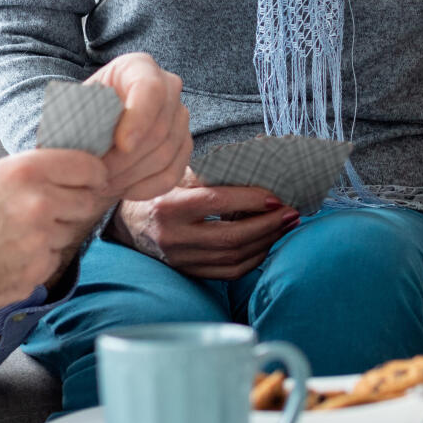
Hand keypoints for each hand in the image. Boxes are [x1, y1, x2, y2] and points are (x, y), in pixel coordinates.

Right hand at [0, 147, 110, 322]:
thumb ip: (26, 171)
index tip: (92, 179)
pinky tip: (9, 256)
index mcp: (27, 172)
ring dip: (53, 233)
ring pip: (69, 233)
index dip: (92, 173)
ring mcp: (40, 241)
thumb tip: (59, 170)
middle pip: (87, 202)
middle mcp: (40, 204)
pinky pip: (52, 260)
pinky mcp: (36, 272)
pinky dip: (38, 259)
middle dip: (73, 205)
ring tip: (16, 235)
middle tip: (50, 210)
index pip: (87, 167)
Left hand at [83, 52, 191, 202]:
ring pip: (166, 152)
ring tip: (103, 184)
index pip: (150, 90)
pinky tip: (124, 190)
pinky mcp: (183, 145)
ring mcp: (179, 117)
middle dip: (126, 158)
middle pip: (160, 127)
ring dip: (132, 175)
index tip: (121, 145)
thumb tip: (90, 135)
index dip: (139, 119)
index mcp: (138, 67)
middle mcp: (167, 87)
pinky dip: (147, 187)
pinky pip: (173, 172)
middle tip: (96, 175)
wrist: (88, 133)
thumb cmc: (76, 117)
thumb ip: (81, 117)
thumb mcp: (70, 109)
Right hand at [108, 175, 300, 279]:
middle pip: (230, 237)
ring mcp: (181, 259)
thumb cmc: (163, 193)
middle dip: (267, 225)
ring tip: (286, 225)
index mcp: (169, 206)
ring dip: (266, 242)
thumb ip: (214, 169)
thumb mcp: (179, 176)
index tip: (276, 197)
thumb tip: (261, 149)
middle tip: (291, 212)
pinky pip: (229, 272)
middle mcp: (173, 237)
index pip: (217, 202)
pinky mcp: (189, 273)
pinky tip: (268, 243)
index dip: (251, 200)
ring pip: (233, 257)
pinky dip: (254, 258)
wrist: (131, 225)